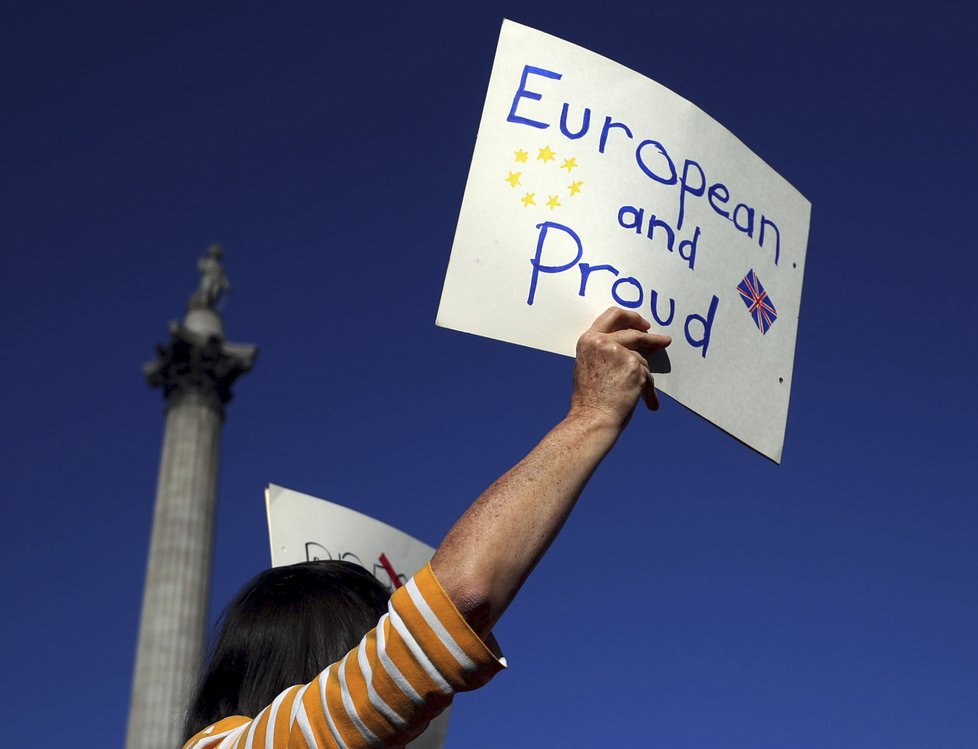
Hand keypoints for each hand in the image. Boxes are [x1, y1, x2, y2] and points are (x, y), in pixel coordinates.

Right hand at [569, 307, 671, 429]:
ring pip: (641, 357)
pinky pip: (647, 375)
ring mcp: (619, 352)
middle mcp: (603, 341)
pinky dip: (648, 390)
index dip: (631, 318)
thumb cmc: (589, 400)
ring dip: (644, 375)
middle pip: (634, 331)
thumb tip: (628, 347)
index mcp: (588, 340)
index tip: (643, 325)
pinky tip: (649, 402)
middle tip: (662, 340)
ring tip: (641, 392)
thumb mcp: (588, 365)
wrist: (593, 418)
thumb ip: (604, 351)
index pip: (613, 315)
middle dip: (651, 336)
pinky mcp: (634, 365)